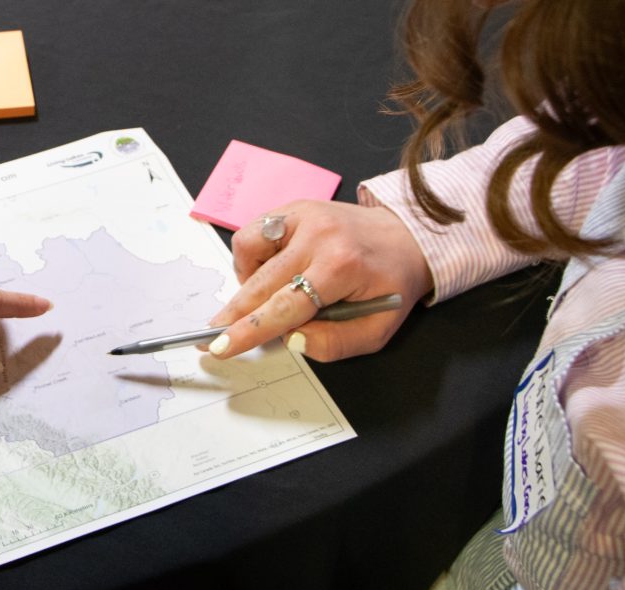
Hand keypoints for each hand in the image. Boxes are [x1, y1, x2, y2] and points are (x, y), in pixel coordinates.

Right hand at [206, 199, 432, 360]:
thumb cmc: (392, 284)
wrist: (408, 236)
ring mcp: (302, 216)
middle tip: (217, 333)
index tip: (220, 346)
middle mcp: (318, 236)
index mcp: (341, 267)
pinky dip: (251, 258)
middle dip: (235, 314)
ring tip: (266, 296)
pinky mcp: (293, 208)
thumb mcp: (377, 329)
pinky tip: (268, 271)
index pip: (284, 306)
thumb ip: (334, 343)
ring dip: (247, 282)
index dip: (249, 330)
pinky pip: (252, 233)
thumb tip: (289, 338)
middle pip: (260, 283)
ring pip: (248, 253)